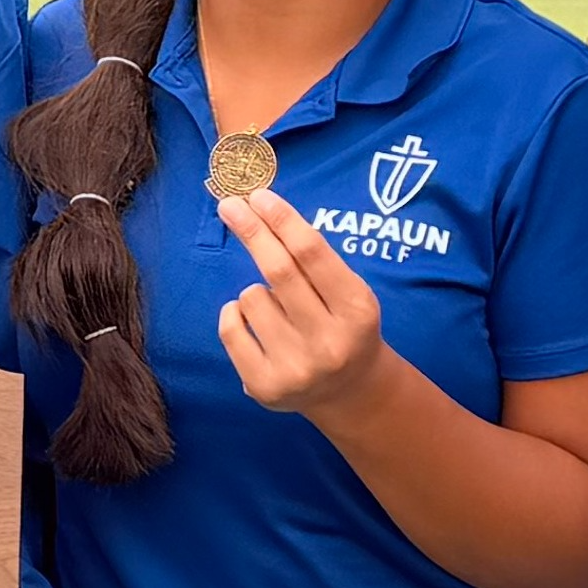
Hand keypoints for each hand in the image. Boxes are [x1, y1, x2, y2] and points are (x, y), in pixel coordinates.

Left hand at [215, 187, 391, 418]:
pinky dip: (236, 313)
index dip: (281, 219)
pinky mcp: (265, 386)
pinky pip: (231, 327)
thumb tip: (257, 207)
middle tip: (230, 205)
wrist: (348, 392)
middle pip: (278, 270)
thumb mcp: (347, 291)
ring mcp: (295, 368)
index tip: (258, 195)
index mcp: (356, 310)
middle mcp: (328, 342)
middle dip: (252, 231)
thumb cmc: (342, 324)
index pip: (311, 252)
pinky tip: (256, 324)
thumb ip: (311, 258)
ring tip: (280, 311)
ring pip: (251, 296)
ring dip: (257, 290)